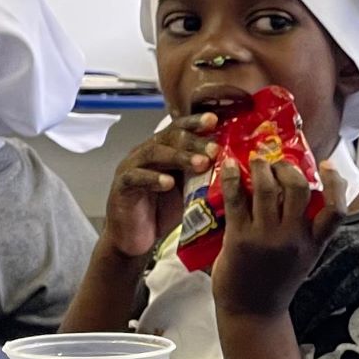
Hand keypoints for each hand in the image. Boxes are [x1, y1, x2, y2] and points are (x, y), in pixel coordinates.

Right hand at [99, 113, 217, 261]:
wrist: (137, 238)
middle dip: (194, 141)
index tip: (215, 120)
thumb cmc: (164, 211)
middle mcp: (147, 152)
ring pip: (154, 153)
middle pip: (169, 137)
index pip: (180, 129)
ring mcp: (131, 167)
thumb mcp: (189, 191)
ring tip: (200, 164)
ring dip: (178, 157)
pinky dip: (152, 179)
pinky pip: (136, 177)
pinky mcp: (121, 186)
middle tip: (215, 149)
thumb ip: (205, 177)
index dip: (196, 123)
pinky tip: (168, 183)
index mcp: (164, 149)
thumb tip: (237, 170)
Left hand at [211, 154, 339, 319]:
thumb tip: (294, 193)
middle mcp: (293, 239)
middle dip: (287, 167)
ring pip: (266, 188)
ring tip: (255, 162)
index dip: (336, 183)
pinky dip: (232, 178)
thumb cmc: (275, 282)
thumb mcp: (302, 258)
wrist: (252, 312)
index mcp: (314, 244)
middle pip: (298, 188)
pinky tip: (229, 168)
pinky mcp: (239, 238)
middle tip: (277, 164)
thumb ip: (304, 230)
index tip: (327, 165)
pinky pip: (236, 199)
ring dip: (260, 167)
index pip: (336, 210)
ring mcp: (266, 238)